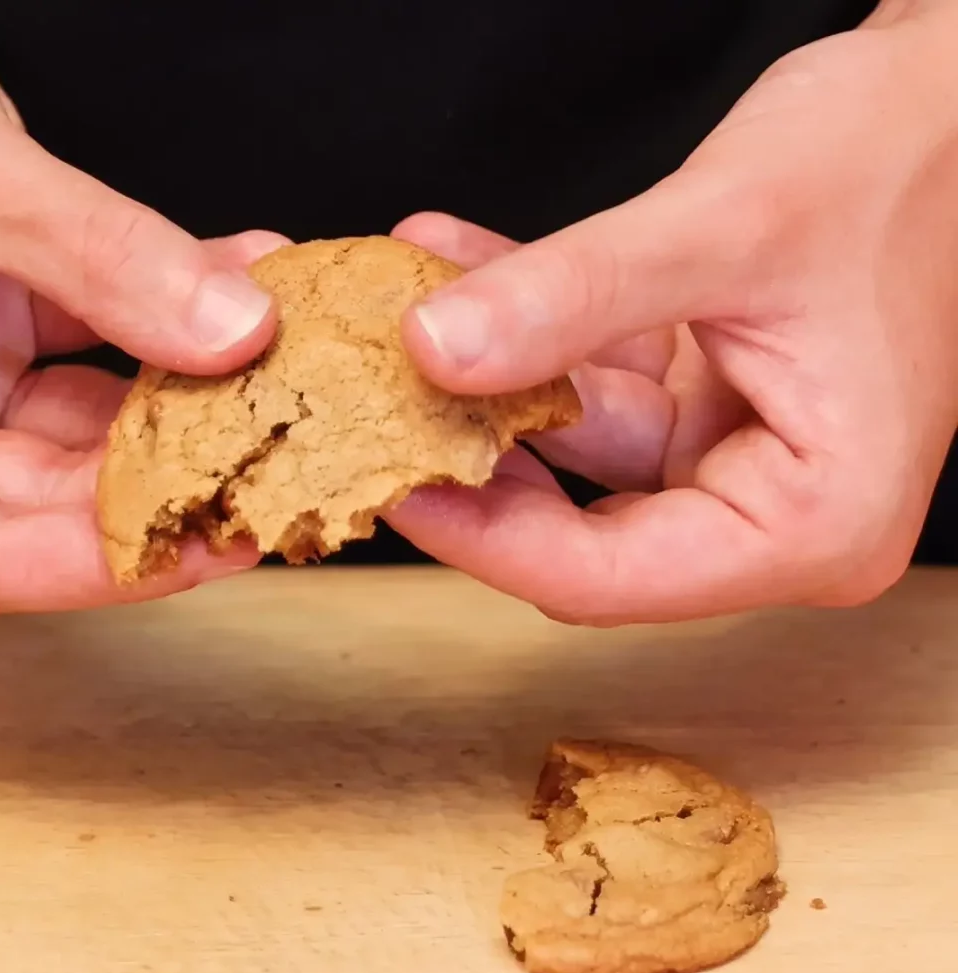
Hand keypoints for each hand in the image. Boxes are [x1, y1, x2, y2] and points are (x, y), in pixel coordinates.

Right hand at [0, 3, 282, 613]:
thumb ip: (90, 256)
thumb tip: (231, 329)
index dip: (103, 566)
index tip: (219, 542)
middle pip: (54, 491)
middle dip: (177, 471)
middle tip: (279, 456)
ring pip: (88, 411)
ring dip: (189, 382)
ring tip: (278, 360)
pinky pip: (90, 325)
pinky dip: (162, 301)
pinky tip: (238, 270)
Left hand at [389, 1, 957, 624]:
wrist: (956, 103)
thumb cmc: (903, 162)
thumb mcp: (726, 228)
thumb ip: (573, 296)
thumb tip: (434, 349)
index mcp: (811, 521)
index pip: (611, 575)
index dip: (485, 539)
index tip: (388, 483)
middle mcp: (771, 509)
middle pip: (581, 527)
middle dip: (471, 458)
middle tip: (369, 412)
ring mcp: (735, 456)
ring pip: (575, 446)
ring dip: (486, 375)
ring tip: (394, 312)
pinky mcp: (707, 403)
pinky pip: (593, 381)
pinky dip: (530, 328)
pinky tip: (453, 265)